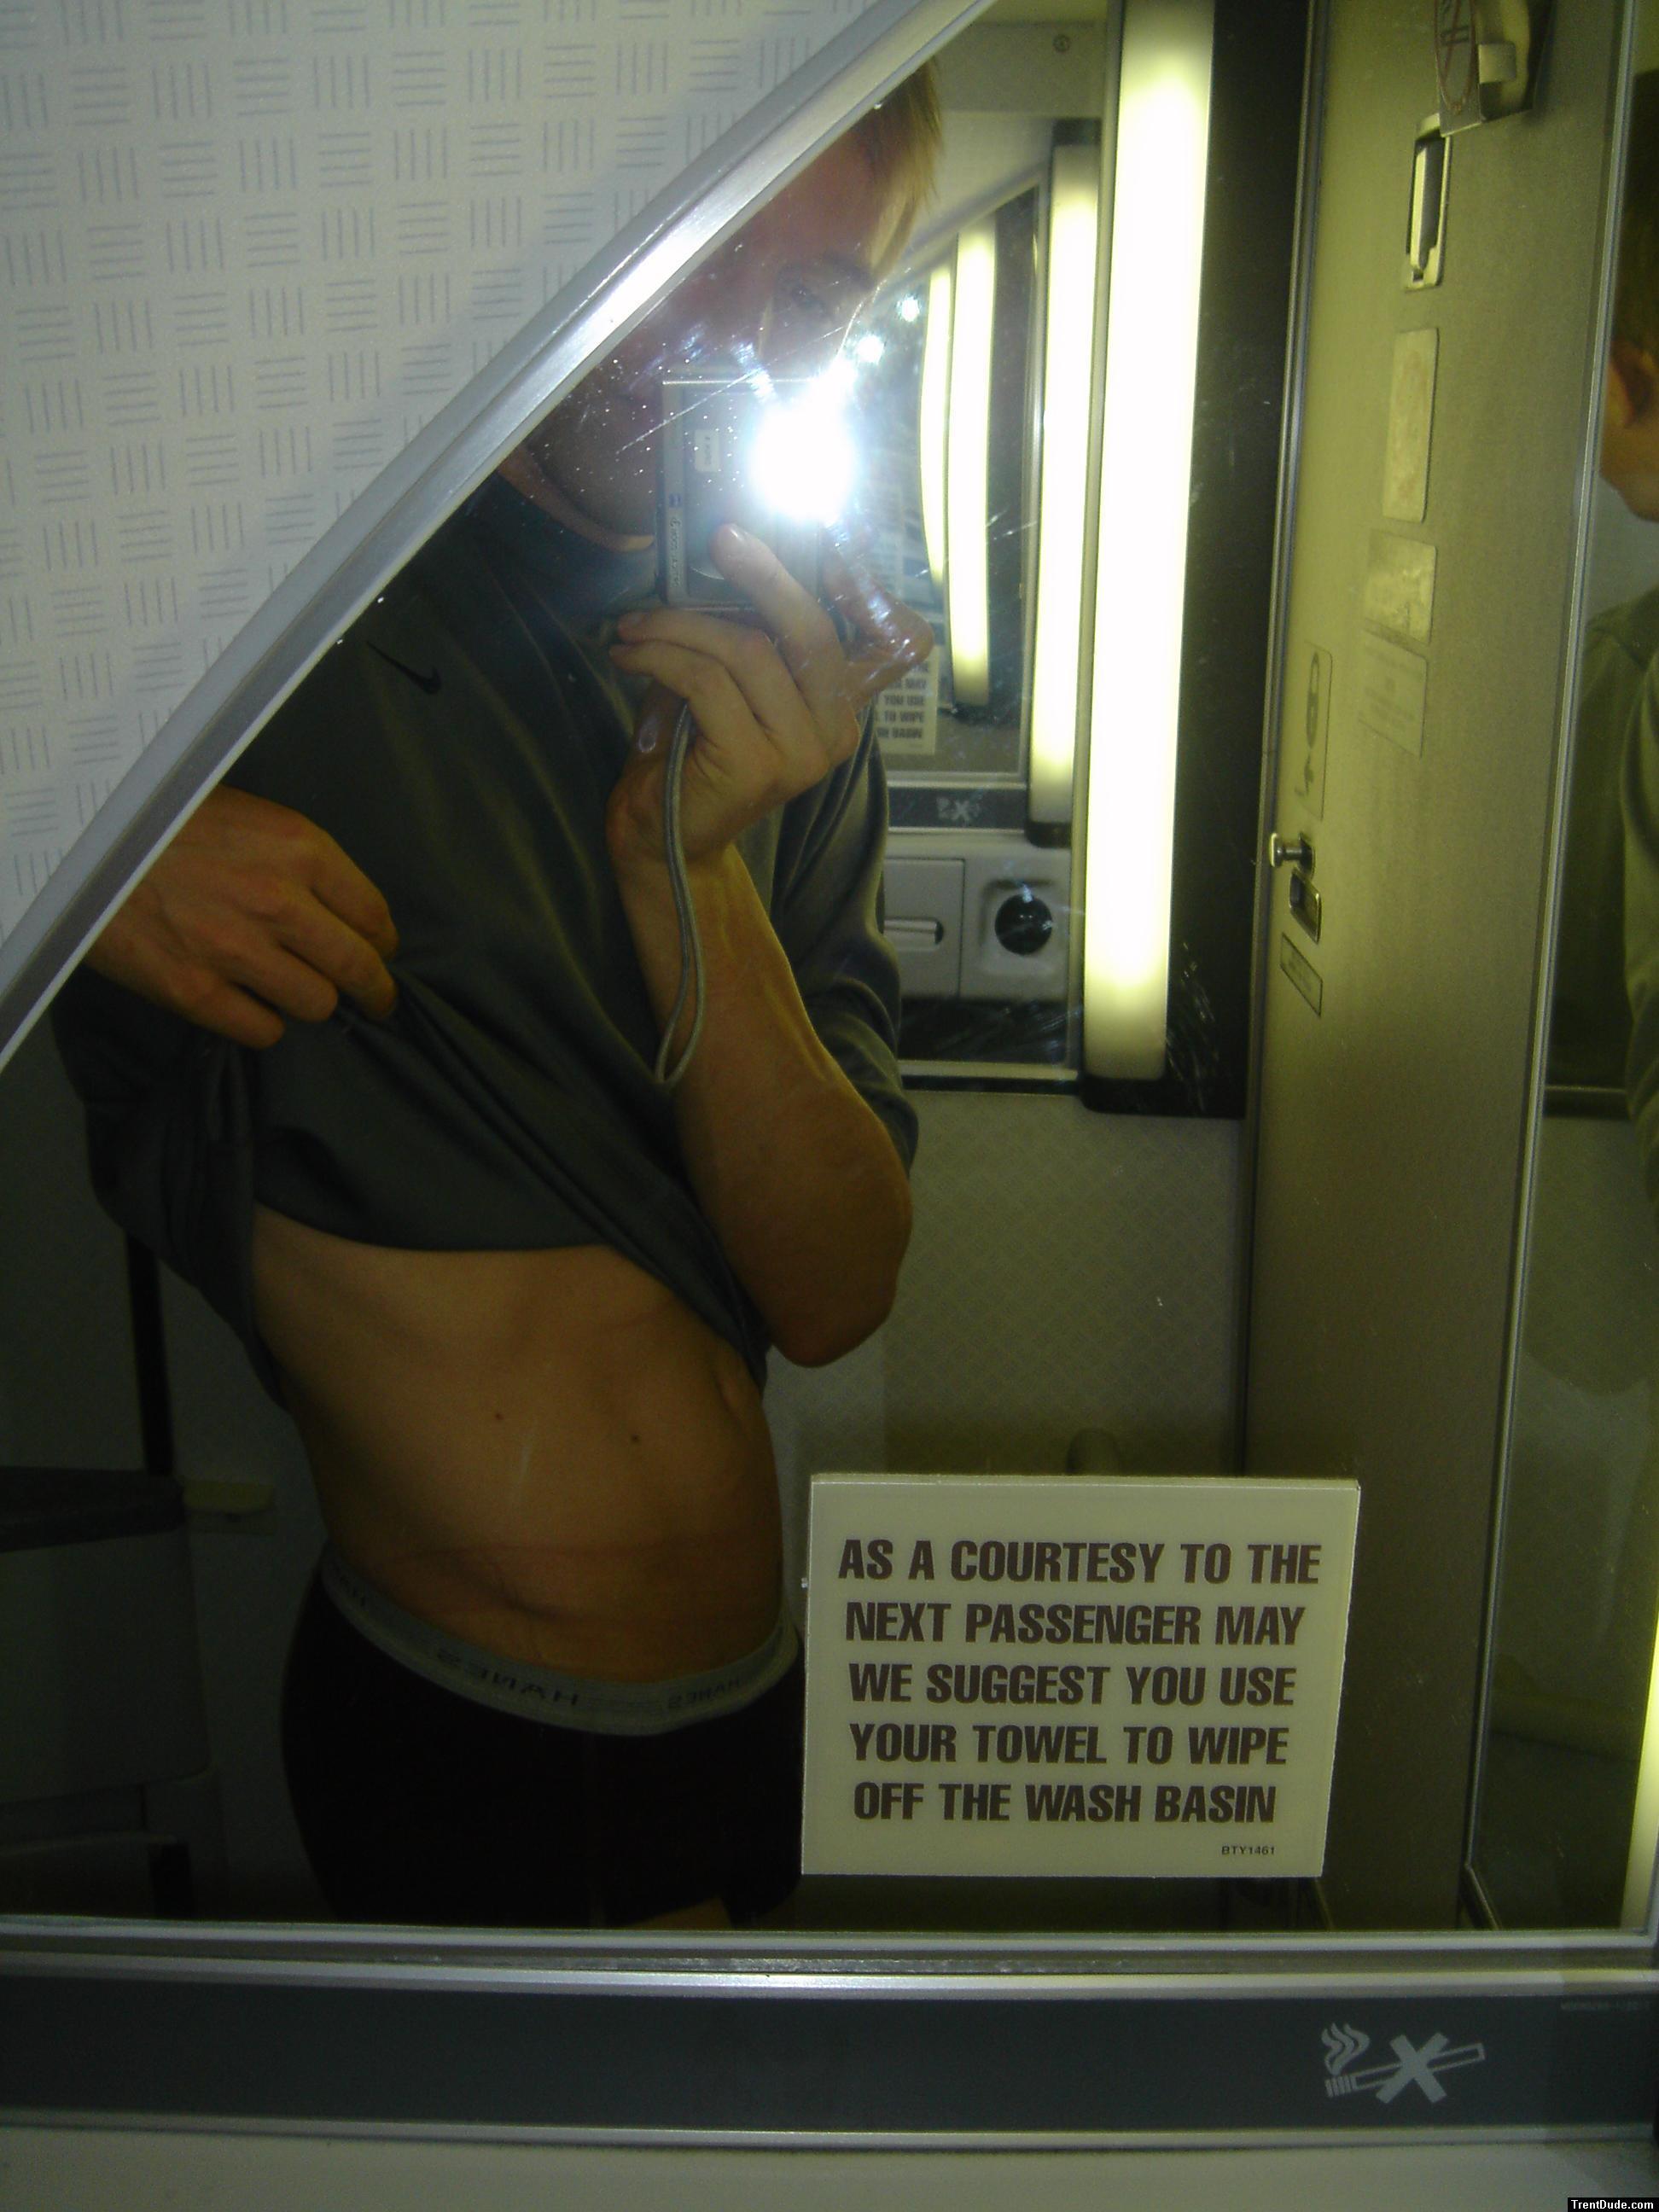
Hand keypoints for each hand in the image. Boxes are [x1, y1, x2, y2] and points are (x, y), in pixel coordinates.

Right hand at [86, 785, 398, 1048]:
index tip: (381, 952)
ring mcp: (237, 950)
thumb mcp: (246, 816)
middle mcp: (279, 901)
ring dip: (312, 1001)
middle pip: (357, 967)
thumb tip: (337, 907)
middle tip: (376, 1000)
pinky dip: (264, 1023)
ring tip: (299, 994)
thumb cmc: (165, 821)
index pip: (372, 913)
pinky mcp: (196, 991)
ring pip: (316, 1003)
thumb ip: (296, 859)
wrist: (81, 843)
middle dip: (374, 988)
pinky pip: (263, 1030)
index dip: (382, 941)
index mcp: (299, 849)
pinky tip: (252, 1008)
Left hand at [604, 524, 930, 872]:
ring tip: (635, 625)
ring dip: (680, 625)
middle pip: (813, 631)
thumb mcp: (731, 684)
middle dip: (764, 575)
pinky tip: (630, 656)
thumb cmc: (691, 755)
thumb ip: (751, 636)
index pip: (895, 644)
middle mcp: (834, 732)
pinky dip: (660, 656)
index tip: (829, 545)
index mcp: (840, 709)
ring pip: (748, 649)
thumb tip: (734, 554)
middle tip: (722, 539)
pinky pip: (706, 681)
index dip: (871, 591)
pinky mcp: (754, 764)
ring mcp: (799, 752)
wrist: (661, 839)